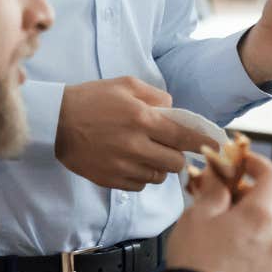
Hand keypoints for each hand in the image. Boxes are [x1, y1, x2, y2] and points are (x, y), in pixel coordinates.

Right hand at [54, 77, 219, 190]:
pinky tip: (132, 162)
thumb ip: (156, 96)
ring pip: (158, 177)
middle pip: (176, 163)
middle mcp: (135, 146)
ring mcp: (122, 166)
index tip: (217, 145)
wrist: (54, 122)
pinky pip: (139, 186)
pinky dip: (142, 177)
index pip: (185, 136)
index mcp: (142, 119)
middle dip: (178, 155)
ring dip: (159, 167)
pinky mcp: (110, 180)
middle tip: (169, 146)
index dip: (204, 142)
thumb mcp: (125, 85)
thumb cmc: (91, 99)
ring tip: (147, 153)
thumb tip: (174, 110)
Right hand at [163, 150, 271, 271]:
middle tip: (230, 196)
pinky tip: (233, 250)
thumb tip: (219, 174)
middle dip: (256, 194)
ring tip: (229, 225)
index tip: (243, 163)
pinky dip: (257, 244)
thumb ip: (214, 189)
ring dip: (258, 220)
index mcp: (261, 215)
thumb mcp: (198, 215)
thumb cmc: (194, 260)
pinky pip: (270, 253)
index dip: (259, 164)